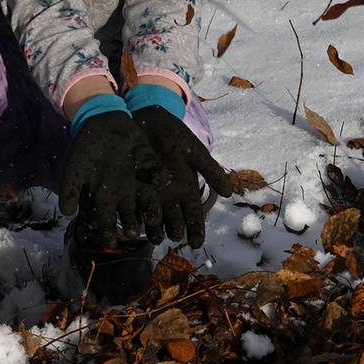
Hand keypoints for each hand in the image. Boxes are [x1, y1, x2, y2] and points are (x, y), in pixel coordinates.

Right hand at [59, 110, 169, 247]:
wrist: (101, 123)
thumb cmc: (86, 150)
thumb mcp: (74, 169)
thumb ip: (69, 190)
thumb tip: (66, 213)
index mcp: (106, 198)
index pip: (107, 221)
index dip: (107, 232)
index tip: (108, 243)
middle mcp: (126, 195)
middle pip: (131, 215)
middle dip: (132, 224)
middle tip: (132, 232)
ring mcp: (140, 181)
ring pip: (148, 200)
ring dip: (151, 208)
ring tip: (153, 217)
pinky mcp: (151, 165)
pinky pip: (158, 173)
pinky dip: (161, 176)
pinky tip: (162, 179)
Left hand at [129, 106, 232, 247]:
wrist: (150, 119)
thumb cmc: (176, 136)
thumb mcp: (195, 153)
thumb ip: (210, 171)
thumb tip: (229, 193)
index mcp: (187, 190)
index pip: (194, 216)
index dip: (196, 230)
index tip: (196, 243)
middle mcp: (170, 197)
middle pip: (174, 220)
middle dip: (174, 230)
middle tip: (173, 237)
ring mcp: (152, 193)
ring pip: (154, 217)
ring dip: (154, 228)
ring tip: (153, 236)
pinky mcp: (134, 187)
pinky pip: (135, 205)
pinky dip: (134, 214)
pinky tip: (133, 223)